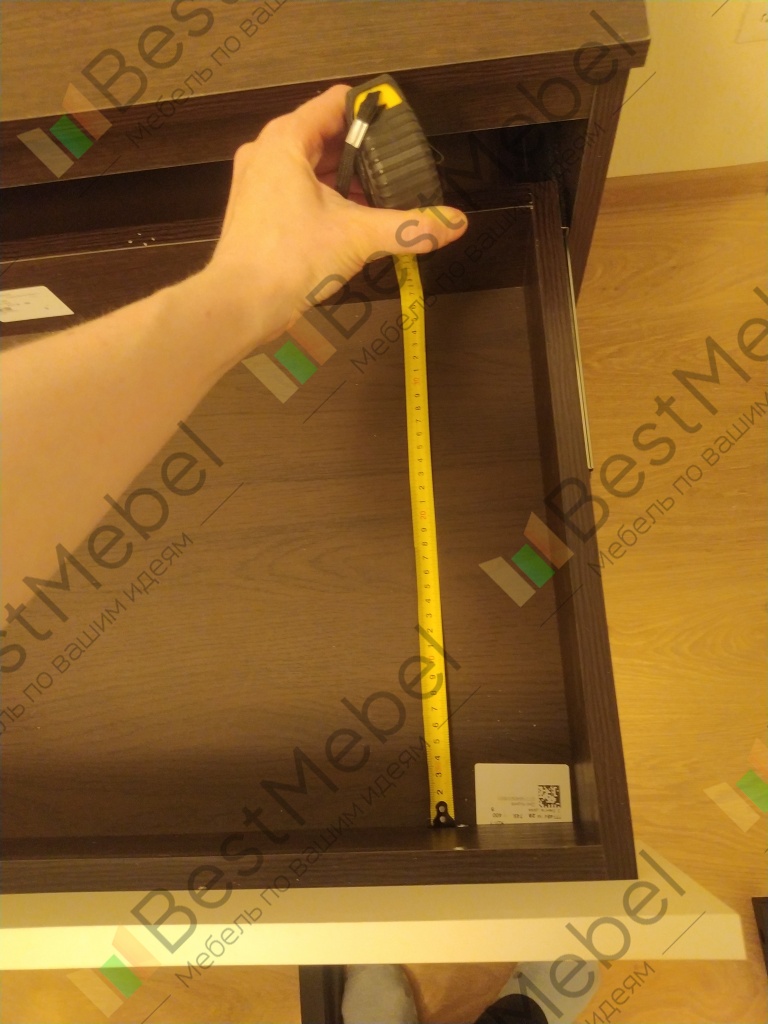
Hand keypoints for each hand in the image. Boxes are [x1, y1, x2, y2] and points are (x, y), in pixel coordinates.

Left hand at [202, 84, 467, 353]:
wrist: (240, 305)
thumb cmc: (288, 260)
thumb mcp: (358, 237)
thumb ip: (410, 226)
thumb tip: (456, 223)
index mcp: (286, 140)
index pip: (337, 103)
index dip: (373, 112)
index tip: (403, 131)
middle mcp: (267, 153)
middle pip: (326, 135)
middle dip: (364, 154)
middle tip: (400, 171)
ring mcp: (258, 183)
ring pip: (313, 167)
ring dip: (347, 180)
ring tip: (383, 199)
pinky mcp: (258, 211)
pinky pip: (300, 191)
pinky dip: (328, 199)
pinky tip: (354, 222)